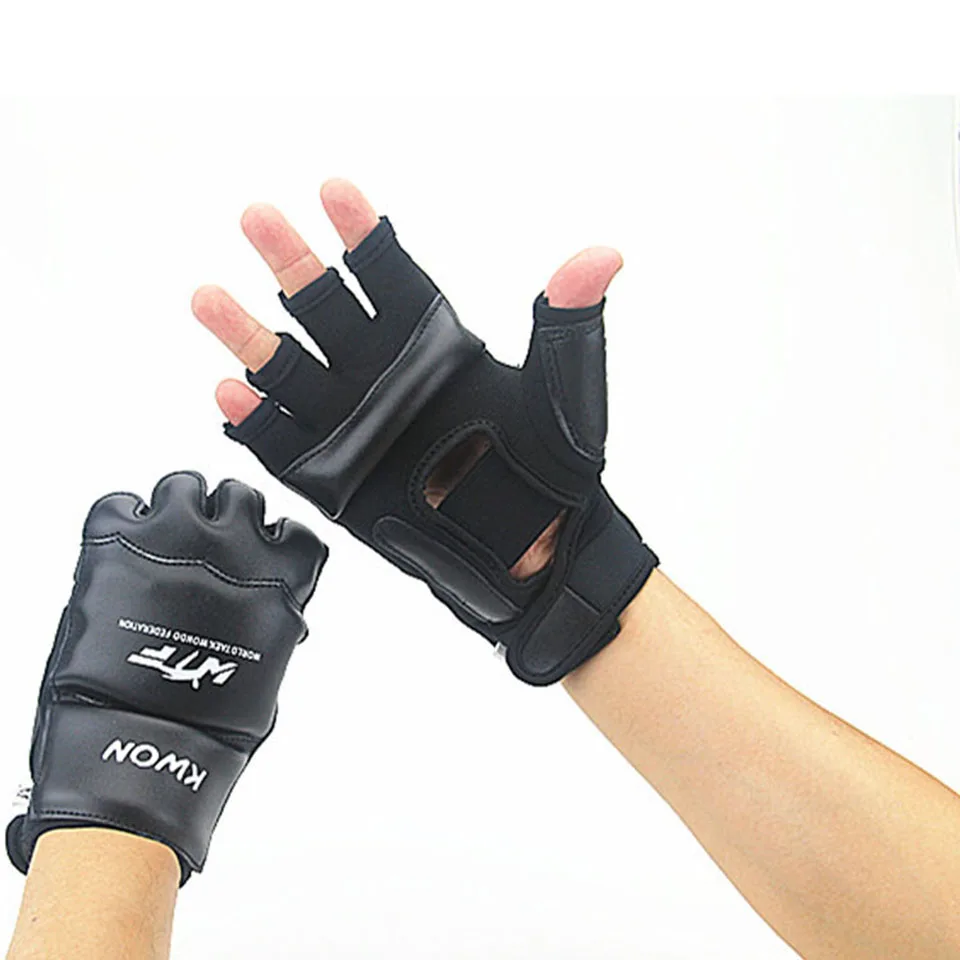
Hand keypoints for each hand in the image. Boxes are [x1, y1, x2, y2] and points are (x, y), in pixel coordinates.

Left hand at [7, 472, 326, 881]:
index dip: (276, 539)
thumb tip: (275, 617)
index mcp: (277, 585)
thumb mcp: (268, 676)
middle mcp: (233, 551)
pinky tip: (121, 546)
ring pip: (185, 483)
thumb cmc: (206, 732)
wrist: (140, 752)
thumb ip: (274, 627)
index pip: (296, 533)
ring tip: (162, 534)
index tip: (262, 548)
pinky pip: (119, 501)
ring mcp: (174, 540)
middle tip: (207, 540)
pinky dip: (120, 518)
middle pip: (241, 496)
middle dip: (226, 516)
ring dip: (178, 505)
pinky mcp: (116, 545)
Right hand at [192, 181, 656, 684]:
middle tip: (257, 217)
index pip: (389, 277)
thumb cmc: (557, 471)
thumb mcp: (565, 392)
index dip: (362, 235)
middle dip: (291, 262)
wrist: (538, 555)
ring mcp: (357, 428)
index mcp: (435, 347)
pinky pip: (285, 445)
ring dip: (249, 335)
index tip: (334, 191)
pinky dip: (257, 420)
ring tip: (209, 296)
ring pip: (292, 370)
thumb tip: (601, 255)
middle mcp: (387, 378)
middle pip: (326, 308)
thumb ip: (566, 323)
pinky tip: (230, 390)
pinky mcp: (337, 480)